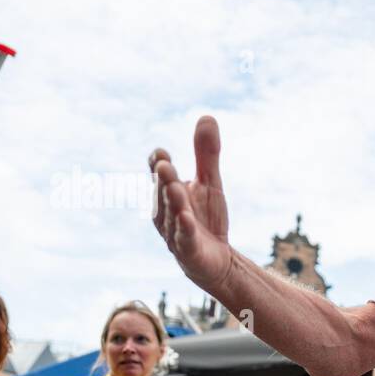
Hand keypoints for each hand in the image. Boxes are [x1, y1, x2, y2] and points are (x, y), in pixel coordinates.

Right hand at [149, 117, 233, 291]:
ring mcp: (174, 230)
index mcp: (167, 190)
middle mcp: (165, 209)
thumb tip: (206, 115)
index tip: (161, 154)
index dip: (158, 162)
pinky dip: (185, 228)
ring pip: (171, 213)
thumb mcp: (210, 183)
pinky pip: (184, 237)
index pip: (158, 171)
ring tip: (175, 186)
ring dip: (172, 201)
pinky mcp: (188, 249)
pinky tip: (187, 219)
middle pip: (163, 190)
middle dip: (164, 178)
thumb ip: (206, 153)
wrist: (217, 260)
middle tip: (164, 164)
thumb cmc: (206, 219)